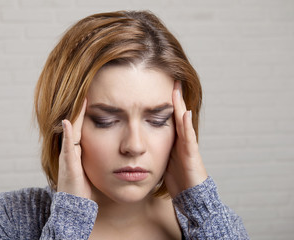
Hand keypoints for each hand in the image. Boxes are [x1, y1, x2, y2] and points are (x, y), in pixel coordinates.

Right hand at [57, 99, 91, 198]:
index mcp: (78, 151)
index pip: (82, 127)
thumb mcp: (91, 168)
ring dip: (74, 116)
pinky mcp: (68, 167)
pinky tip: (68, 122)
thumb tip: (103, 146)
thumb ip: (94, 156)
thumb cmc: (84, 188)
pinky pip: (68, 148)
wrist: (74, 207)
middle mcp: (70, 151)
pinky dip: (67, 135)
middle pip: (76, 126)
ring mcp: (68, 158)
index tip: (91, 95)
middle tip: (85, 90)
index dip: (85, 113)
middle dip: (79, 109)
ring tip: (80, 100)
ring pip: (71, 133)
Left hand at [164, 82, 207, 197]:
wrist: (190, 196)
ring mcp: (188, 145)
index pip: (169, 117)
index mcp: (174, 140)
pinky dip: (187, 125)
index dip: (165, 102)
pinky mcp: (192, 154)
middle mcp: (182, 139)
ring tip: (176, 89)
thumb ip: (156, 148)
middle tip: (172, 79)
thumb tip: (141, 140)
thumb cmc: (176, 179)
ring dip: (180, 105)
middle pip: (177, 114)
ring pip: (183, 121)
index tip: (158, 86)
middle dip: (175, 97)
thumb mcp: (162, 159)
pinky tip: (185, 112)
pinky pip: (188, 137)